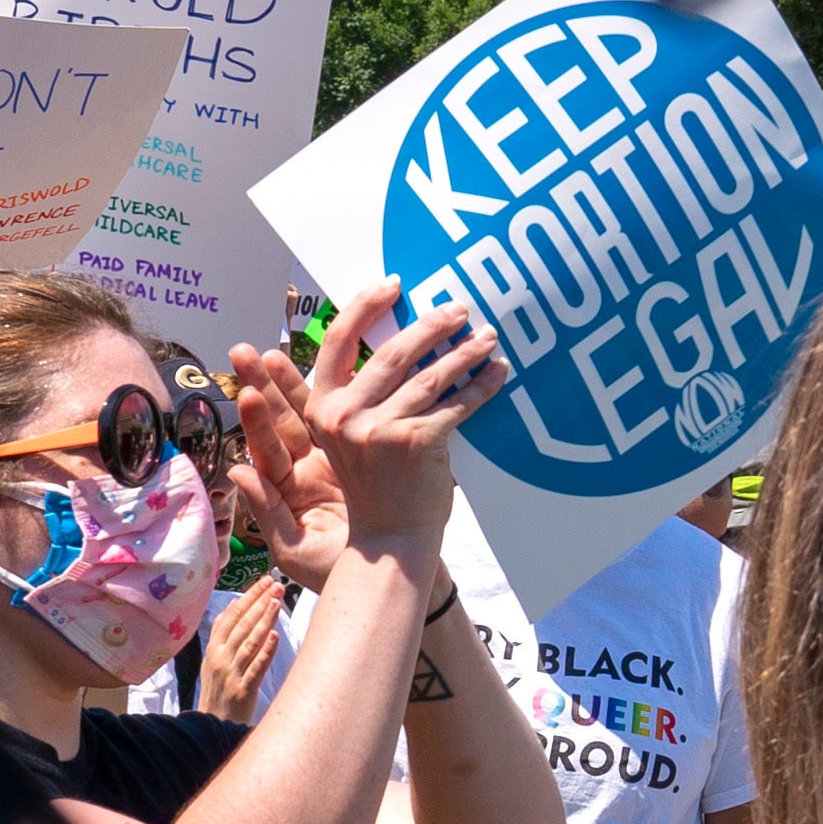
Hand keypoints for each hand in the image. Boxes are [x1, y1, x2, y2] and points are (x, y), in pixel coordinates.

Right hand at [197, 581, 283, 723]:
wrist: (212, 727)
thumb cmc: (219, 692)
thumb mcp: (213, 660)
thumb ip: (222, 634)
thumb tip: (232, 606)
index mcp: (213, 648)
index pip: (232, 615)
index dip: (249, 596)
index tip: (265, 580)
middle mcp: (220, 658)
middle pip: (242, 625)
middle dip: (260, 602)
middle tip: (276, 584)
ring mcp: (230, 674)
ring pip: (249, 642)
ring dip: (264, 620)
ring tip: (277, 601)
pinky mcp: (242, 691)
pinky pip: (255, 668)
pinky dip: (265, 652)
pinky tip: (276, 637)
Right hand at [232, 283, 506, 574]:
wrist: (389, 539)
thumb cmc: (373, 486)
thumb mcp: (345, 437)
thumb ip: (355, 393)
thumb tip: (392, 337)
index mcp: (323, 406)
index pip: (339, 340)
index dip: (366, 305)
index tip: (394, 284)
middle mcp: (346, 414)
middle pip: (394, 351)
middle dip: (432, 324)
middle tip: (459, 309)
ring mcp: (379, 429)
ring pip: (431, 375)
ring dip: (465, 352)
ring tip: (488, 337)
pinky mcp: (415, 443)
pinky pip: (456, 404)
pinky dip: (482, 385)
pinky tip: (499, 373)